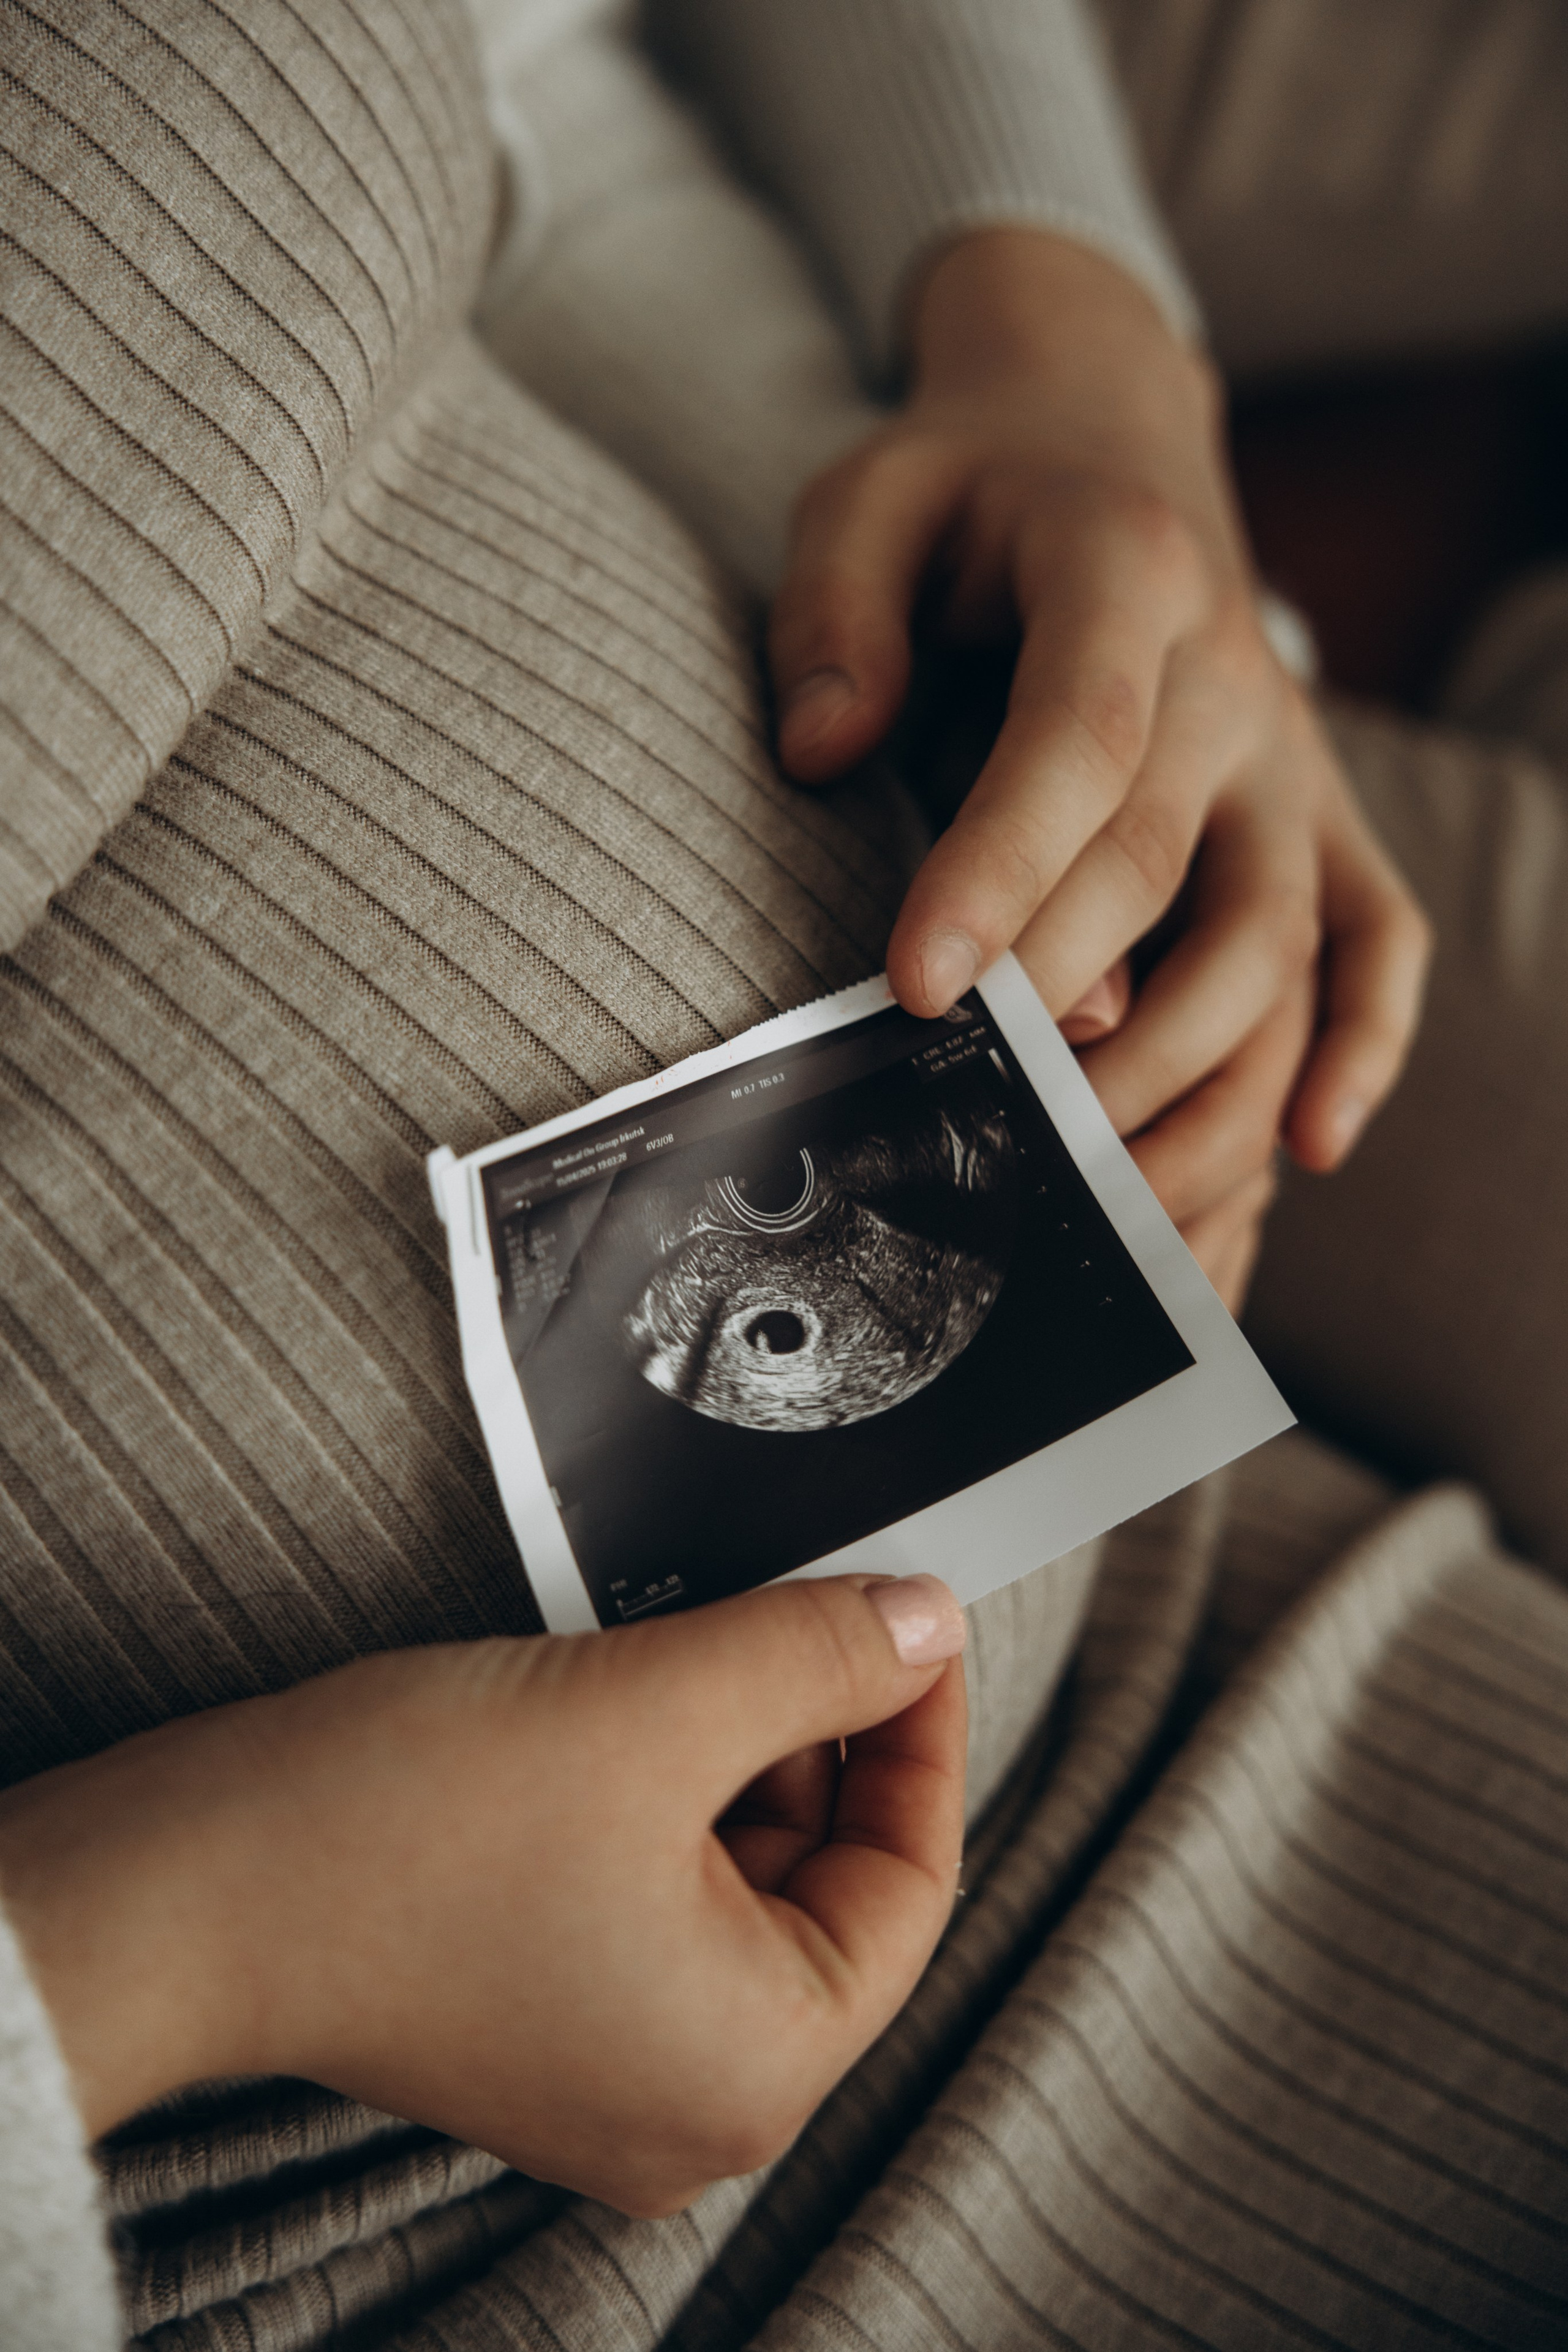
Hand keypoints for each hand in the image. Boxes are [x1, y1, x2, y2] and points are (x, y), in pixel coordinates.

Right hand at [0, 1575, 965, 2215]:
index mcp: (753, 2069)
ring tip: (669, 1665)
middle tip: (793, 1612)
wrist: (191, 1880)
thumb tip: (928, 1623)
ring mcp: (612, 2071)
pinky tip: (611, 1720)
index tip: (913, 1623)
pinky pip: (657, 1898)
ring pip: (738, 1877)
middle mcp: (695, 2104)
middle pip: (826, 1882)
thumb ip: (819, 1659)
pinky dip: (657, 1798)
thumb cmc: (400, 1832)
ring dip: (726, 1754)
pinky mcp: (543, 2021)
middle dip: (812, 1733)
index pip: (910, 1882)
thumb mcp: (655, 1708)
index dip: (920, 1728)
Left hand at [771, 231, 1430, 1308]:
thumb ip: (836, 612)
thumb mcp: (873, 497)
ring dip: (1195, 1081)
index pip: (1078, 739)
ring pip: (1278, 943)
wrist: (1106, 447)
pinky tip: (1304, 1152)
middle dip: (1068, 1009)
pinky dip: (1361, 1047)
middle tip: (979, 1126)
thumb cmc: (971, 497)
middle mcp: (1235, 677)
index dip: (1002, 871)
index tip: (916, 988)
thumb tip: (820, 753)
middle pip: (1169, 868)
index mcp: (1124, 574)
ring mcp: (1291, 760)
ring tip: (1094, 1192)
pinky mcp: (1319, 821)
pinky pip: (1377, 938)